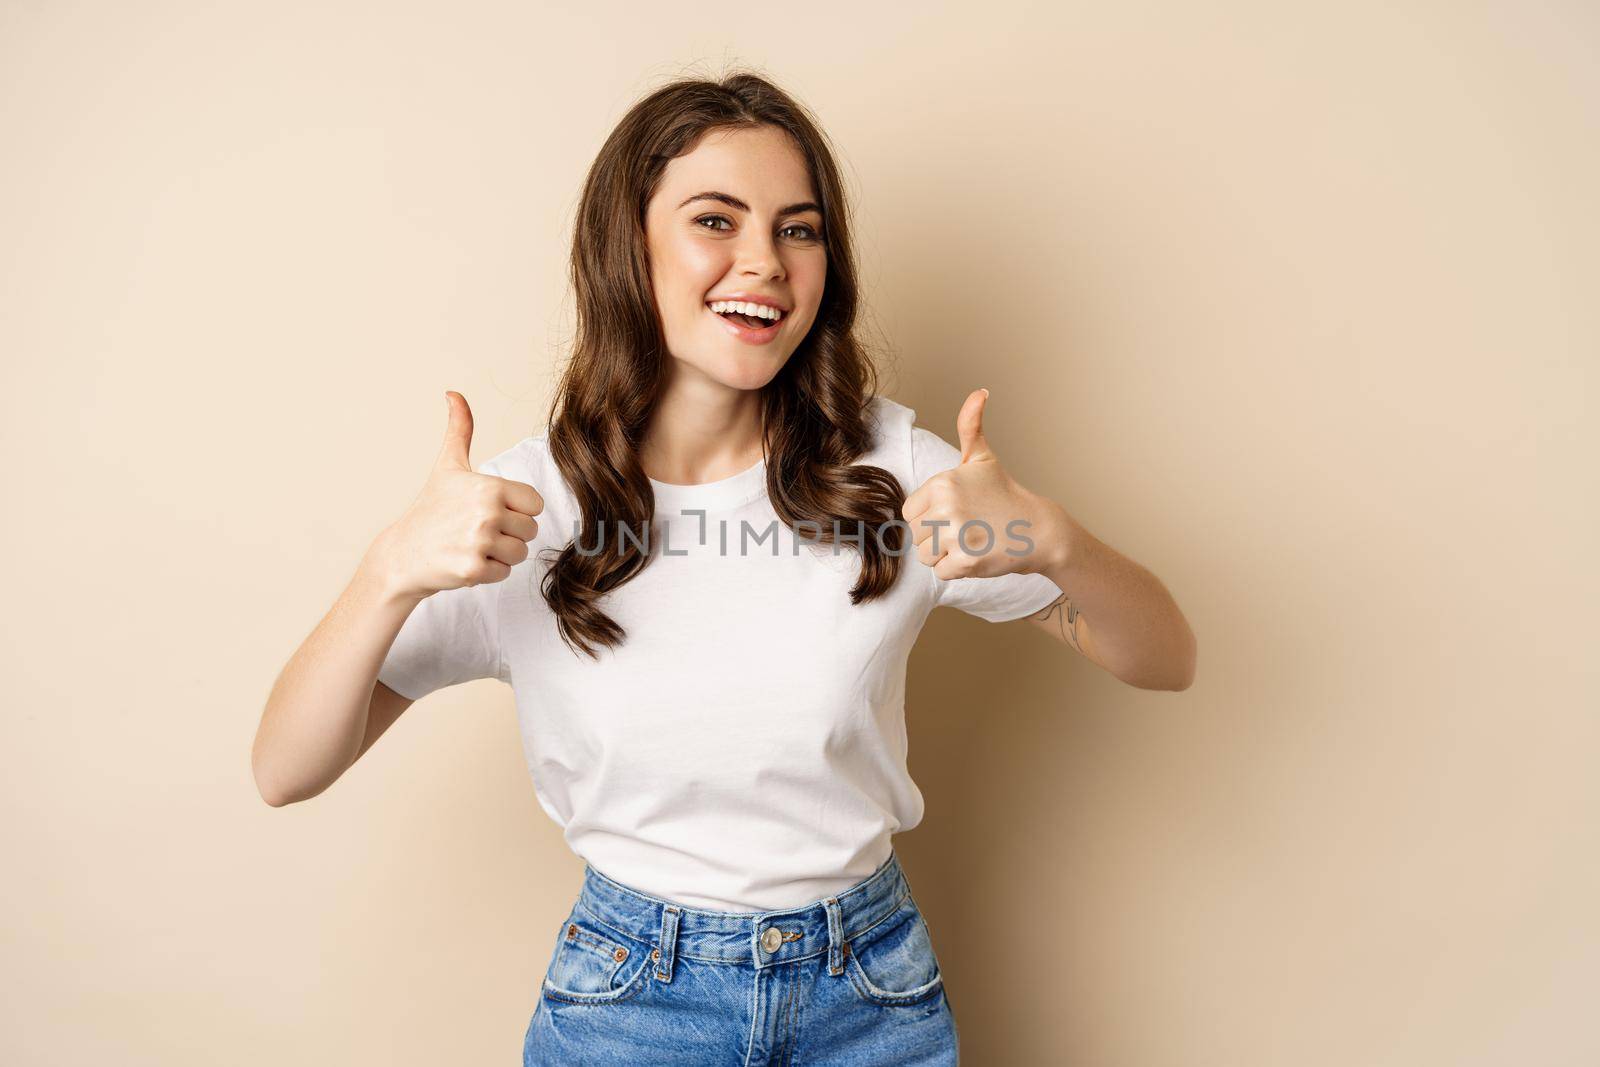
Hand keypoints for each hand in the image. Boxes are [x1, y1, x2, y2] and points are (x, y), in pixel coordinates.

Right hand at [366, 391, 543, 600]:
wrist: (401, 554)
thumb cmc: (430, 509)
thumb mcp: (448, 466)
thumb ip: (460, 429)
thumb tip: (453, 393)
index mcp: (490, 487)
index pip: (535, 504)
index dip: (517, 509)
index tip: (491, 510)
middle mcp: (487, 513)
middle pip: (530, 530)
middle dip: (509, 534)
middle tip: (476, 530)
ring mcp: (480, 542)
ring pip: (520, 553)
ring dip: (499, 554)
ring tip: (471, 545)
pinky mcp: (473, 570)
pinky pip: (504, 573)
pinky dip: (488, 572)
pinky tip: (464, 561)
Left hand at [901, 388, 1074, 579]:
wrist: (1038, 529)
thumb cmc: (1004, 494)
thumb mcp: (982, 458)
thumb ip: (970, 425)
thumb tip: (979, 392)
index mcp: (942, 482)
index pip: (909, 513)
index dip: (929, 516)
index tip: (955, 512)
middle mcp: (947, 506)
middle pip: (917, 536)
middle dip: (937, 537)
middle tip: (967, 528)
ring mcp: (957, 535)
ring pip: (927, 556)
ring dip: (946, 554)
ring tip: (972, 540)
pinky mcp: (967, 561)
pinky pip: (942, 572)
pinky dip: (958, 570)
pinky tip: (978, 554)